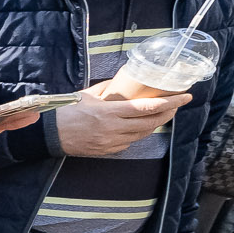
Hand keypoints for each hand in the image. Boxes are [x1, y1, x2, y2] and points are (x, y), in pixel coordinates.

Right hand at [56, 92, 186, 157]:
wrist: (48, 135)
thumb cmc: (65, 112)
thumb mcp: (87, 95)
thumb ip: (108, 89)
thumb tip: (124, 82)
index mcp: (109, 112)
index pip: (148, 108)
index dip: (171, 102)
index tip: (185, 96)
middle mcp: (114, 129)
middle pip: (152, 122)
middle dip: (169, 113)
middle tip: (178, 104)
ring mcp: (112, 142)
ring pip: (144, 133)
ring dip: (156, 123)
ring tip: (163, 114)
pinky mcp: (108, 150)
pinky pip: (130, 142)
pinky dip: (138, 133)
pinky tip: (140, 126)